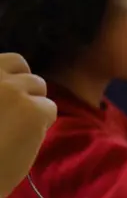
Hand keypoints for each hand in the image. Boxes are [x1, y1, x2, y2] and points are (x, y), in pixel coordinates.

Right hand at [0, 53, 56, 197]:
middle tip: (13, 111)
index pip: (3, 59)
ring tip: (15, 127)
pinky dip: (42, 124)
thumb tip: (14, 80)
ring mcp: (10, 88)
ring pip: (38, 85)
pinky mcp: (31, 109)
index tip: (3, 99)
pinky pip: (49, 108)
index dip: (7, 78)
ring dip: (32, 103)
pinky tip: (23, 138)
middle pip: (20, 63)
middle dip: (21, 84)